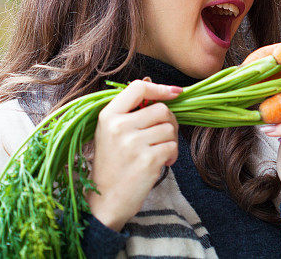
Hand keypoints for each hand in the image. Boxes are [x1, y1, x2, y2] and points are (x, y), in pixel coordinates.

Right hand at [86, 79, 181, 230]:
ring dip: (171, 141)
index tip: (175, 92)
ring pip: (170, 128)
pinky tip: (161, 163)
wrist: (106, 201)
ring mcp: (133, 143)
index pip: (137, 89)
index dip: (160, 88)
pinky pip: (173, 146)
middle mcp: (119, 127)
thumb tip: (148, 80)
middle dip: (169, 122)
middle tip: (163, 136)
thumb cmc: (112, 164)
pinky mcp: (148, 160)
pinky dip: (172, 156)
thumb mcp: (111, 132)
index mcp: (108, 116)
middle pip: (161, 109)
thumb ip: (129, 109)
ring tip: (158, 152)